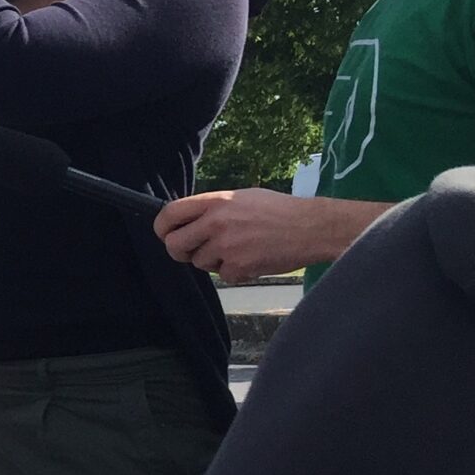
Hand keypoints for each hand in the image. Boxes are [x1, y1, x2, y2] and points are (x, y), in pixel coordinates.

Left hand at [154, 188, 369, 283]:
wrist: (312, 227)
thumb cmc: (280, 210)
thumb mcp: (242, 197)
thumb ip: (214, 208)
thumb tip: (191, 221)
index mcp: (215, 201)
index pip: (170, 213)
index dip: (162, 228)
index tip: (165, 234)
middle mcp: (215, 222)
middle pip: (174, 245)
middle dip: (181, 252)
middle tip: (194, 252)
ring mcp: (226, 246)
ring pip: (200, 263)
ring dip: (214, 262)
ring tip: (238, 250)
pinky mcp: (239, 266)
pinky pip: (224, 276)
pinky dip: (236, 273)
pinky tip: (253, 260)